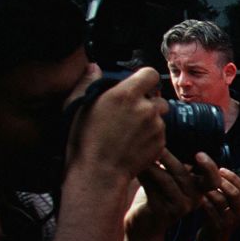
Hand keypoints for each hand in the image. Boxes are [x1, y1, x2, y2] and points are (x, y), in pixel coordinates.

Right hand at [67, 66, 166, 181]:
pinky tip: (135, 143)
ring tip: (131, 131)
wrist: (99, 172)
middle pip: (159, 97)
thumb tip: (94, 67)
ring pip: (160, 117)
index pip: (151, 74)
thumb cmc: (84, 139)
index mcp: (126, 94)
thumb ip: (88, 82)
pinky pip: (161, 134)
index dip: (146, 79)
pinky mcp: (161, 143)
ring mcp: (156, 126)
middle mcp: (146, 108)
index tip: (139, 87)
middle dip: (149, 103)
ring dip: (151, 120)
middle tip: (132, 114)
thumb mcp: (78, 106)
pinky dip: (152, 137)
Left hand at [127, 149, 210, 238]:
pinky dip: (144, 175)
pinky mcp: (163, 212)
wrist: (145, 225)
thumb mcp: (171, 179)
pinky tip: (136, 167)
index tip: (198, 154)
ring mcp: (180, 207)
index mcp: (199, 190)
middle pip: (183, 174)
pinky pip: (153, 188)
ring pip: (167, 180)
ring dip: (152, 164)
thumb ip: (178, 165)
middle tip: (155, 144)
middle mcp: (194, 200)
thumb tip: (175, 134)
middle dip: (168, 157)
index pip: (212, 180)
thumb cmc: (156, 196)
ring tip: (141, 153)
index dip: (209, 167)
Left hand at [194, 164, 239, 240]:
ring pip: (221, 200)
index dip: (232, 176)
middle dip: (220, 180)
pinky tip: (197, 197)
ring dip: (209, 189)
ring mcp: (230, 221)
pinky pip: (210, 211)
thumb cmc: (215, 218)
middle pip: (234, 192)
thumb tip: (212, 167)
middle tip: (207, 172)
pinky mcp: (218, 228)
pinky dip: (203, 202)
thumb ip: (222, 189)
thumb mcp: (223, 204)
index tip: (220, 169)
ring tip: (200, 184)